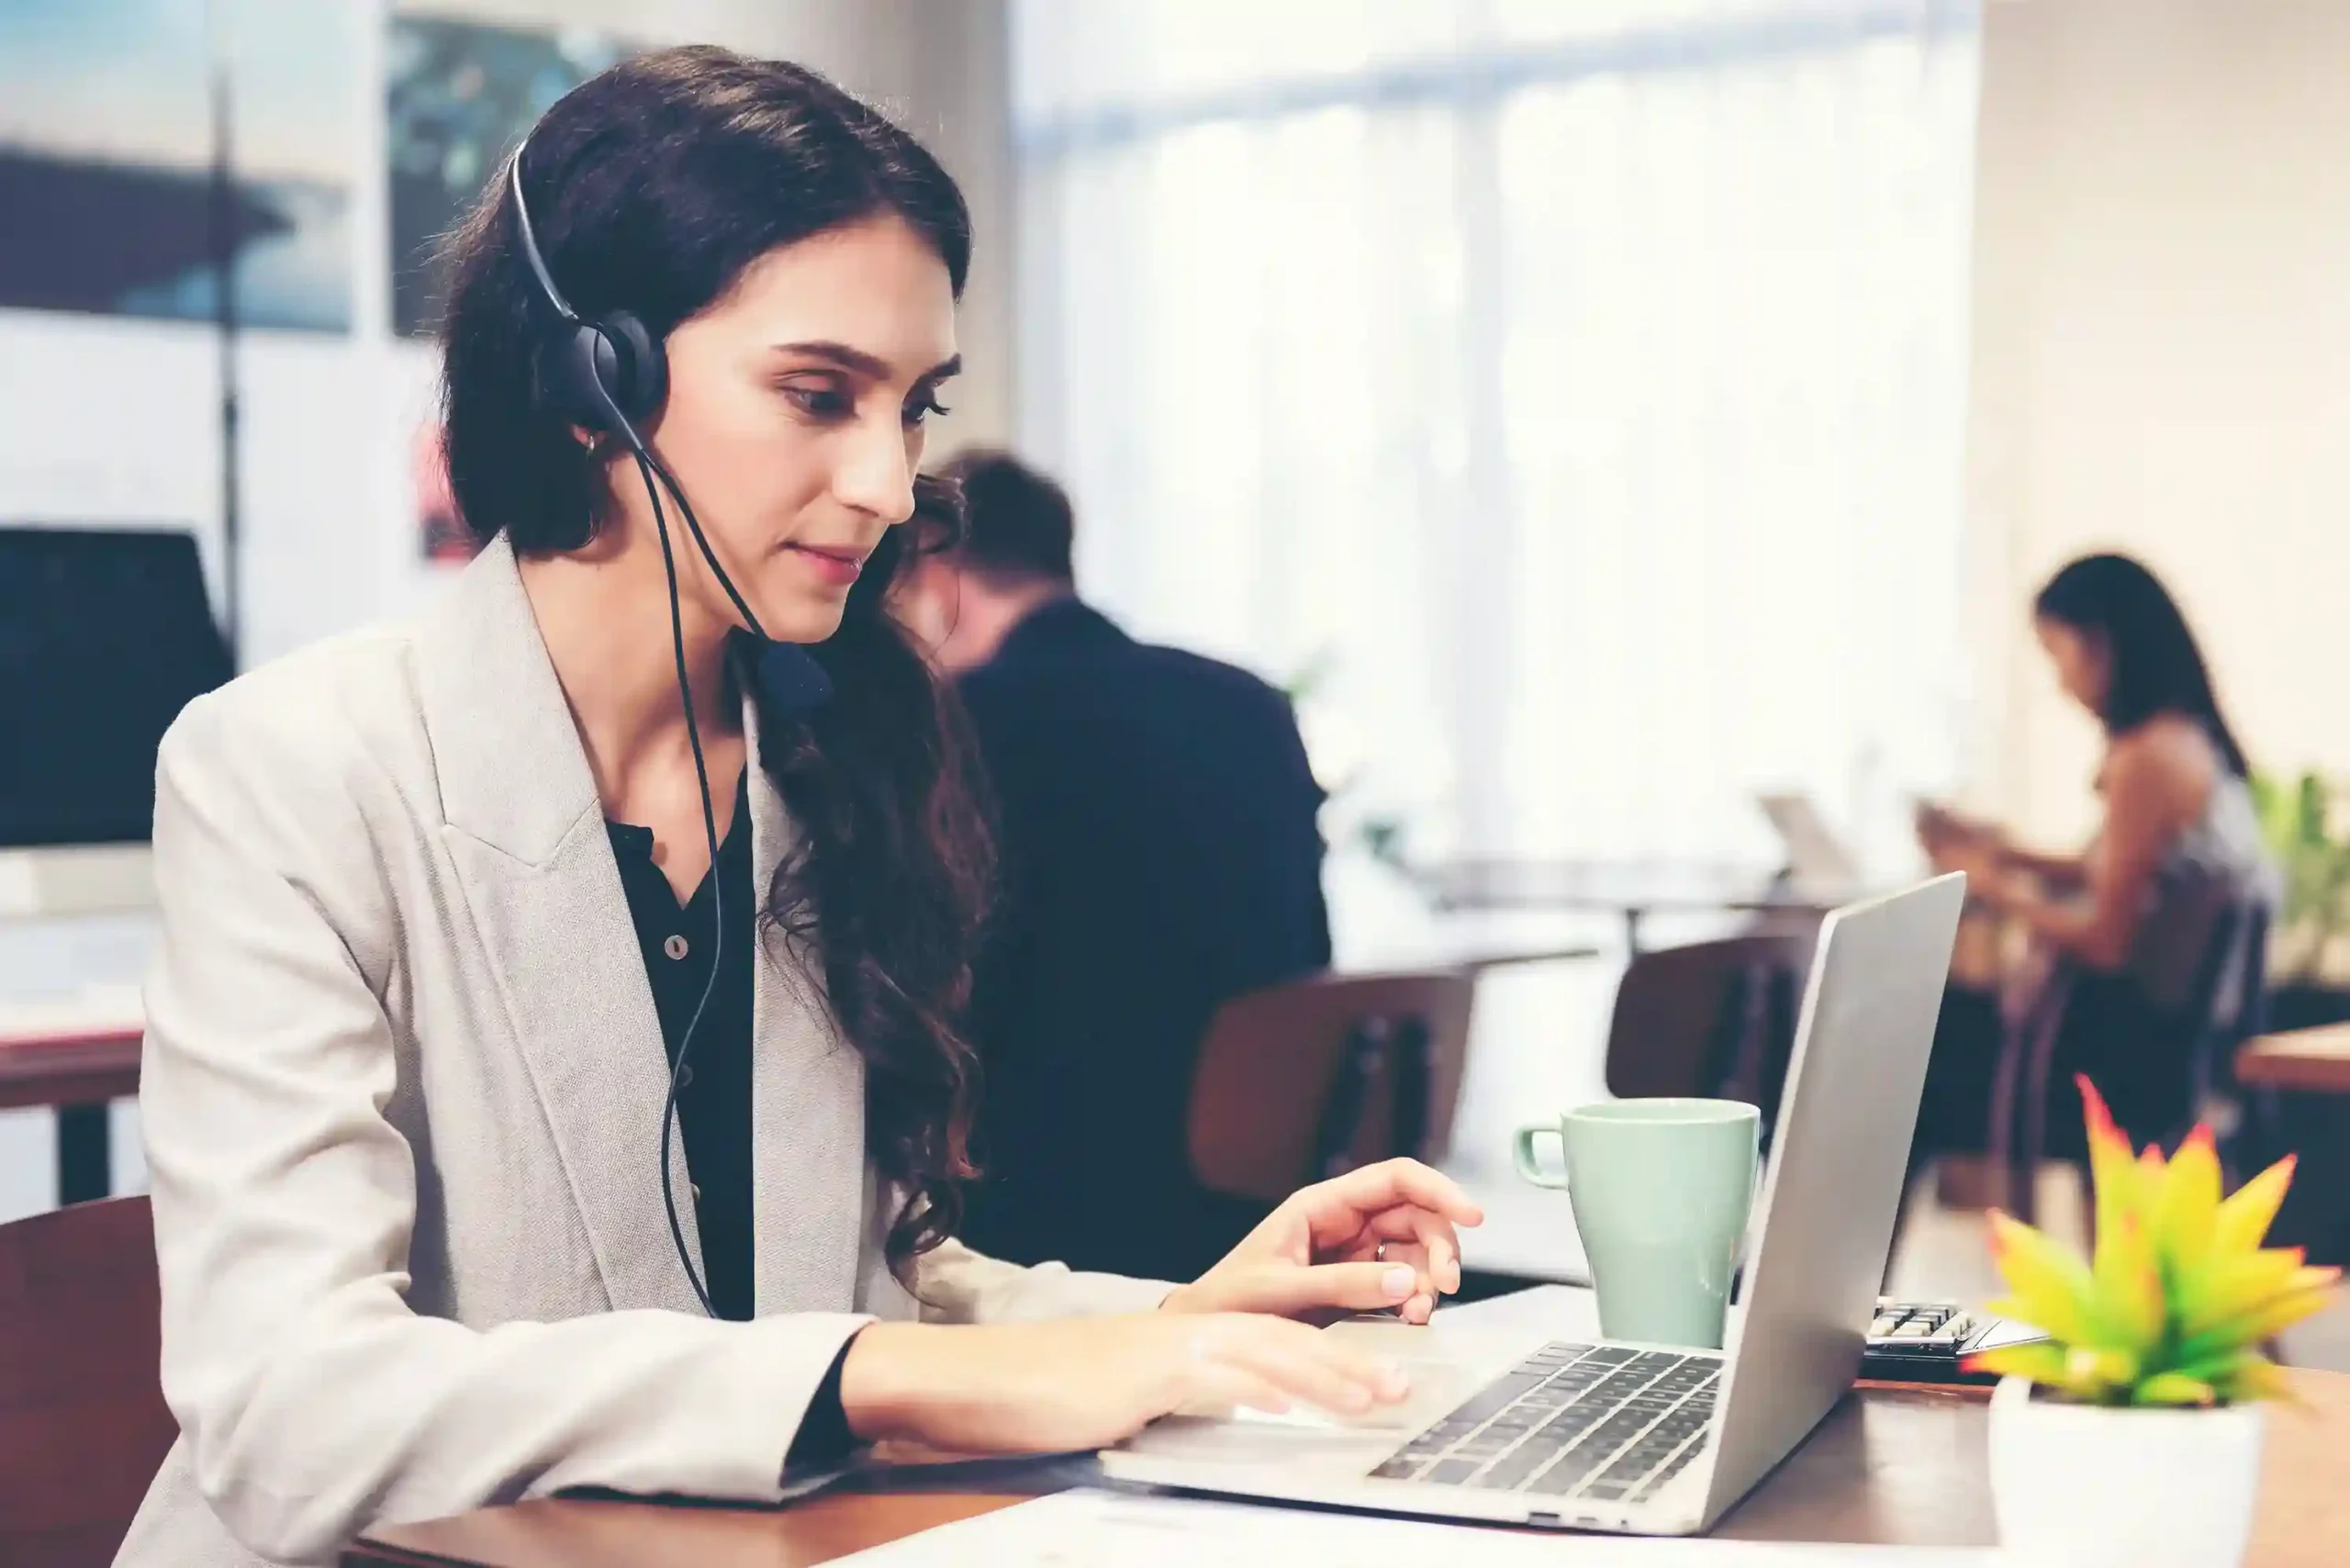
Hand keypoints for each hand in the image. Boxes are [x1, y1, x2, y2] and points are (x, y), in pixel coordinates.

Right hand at [837, 1311, 1411, 1454]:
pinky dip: (1254, 1386)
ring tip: (1372, 1394)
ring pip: (1265, 1352)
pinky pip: (1211, 1374)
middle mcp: (1187, 1331)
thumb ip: (1189, 1397)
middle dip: (1349, 1365)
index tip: (1377, 1382)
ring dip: (1326, 1374)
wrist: (985, 1383)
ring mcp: (1167, 1346)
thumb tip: (1241, 1408)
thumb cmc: (1051, 1396)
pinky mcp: (1143, 1369)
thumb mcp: (1134, 1398)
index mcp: (1189, 1339)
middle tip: (1400, 1388)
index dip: (1333, 1362)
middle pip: (1288, 1342)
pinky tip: (1286, 1401)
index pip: (1277, 1345)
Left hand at [1164, 1158, 1484, 1325]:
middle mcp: (1343, 1222)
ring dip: (1429, 1279)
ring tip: (1420, 1313)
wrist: (1208, 1332)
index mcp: (1322, 1204)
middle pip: (1415, 1215)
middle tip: (1445, 1285)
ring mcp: (1353, 1252)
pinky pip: (1402, 1282)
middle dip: (1439, 1246)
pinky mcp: (1357, 1284)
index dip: (1439, 1189)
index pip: (1395, 1179)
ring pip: (1414, 1250)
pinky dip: (1415, 1298)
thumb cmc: (1231, 1301)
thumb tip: (1404, 1281)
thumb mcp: (1282, 1290)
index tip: (1471, 1215)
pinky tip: (1411, 1318)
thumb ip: (1342, 1285)